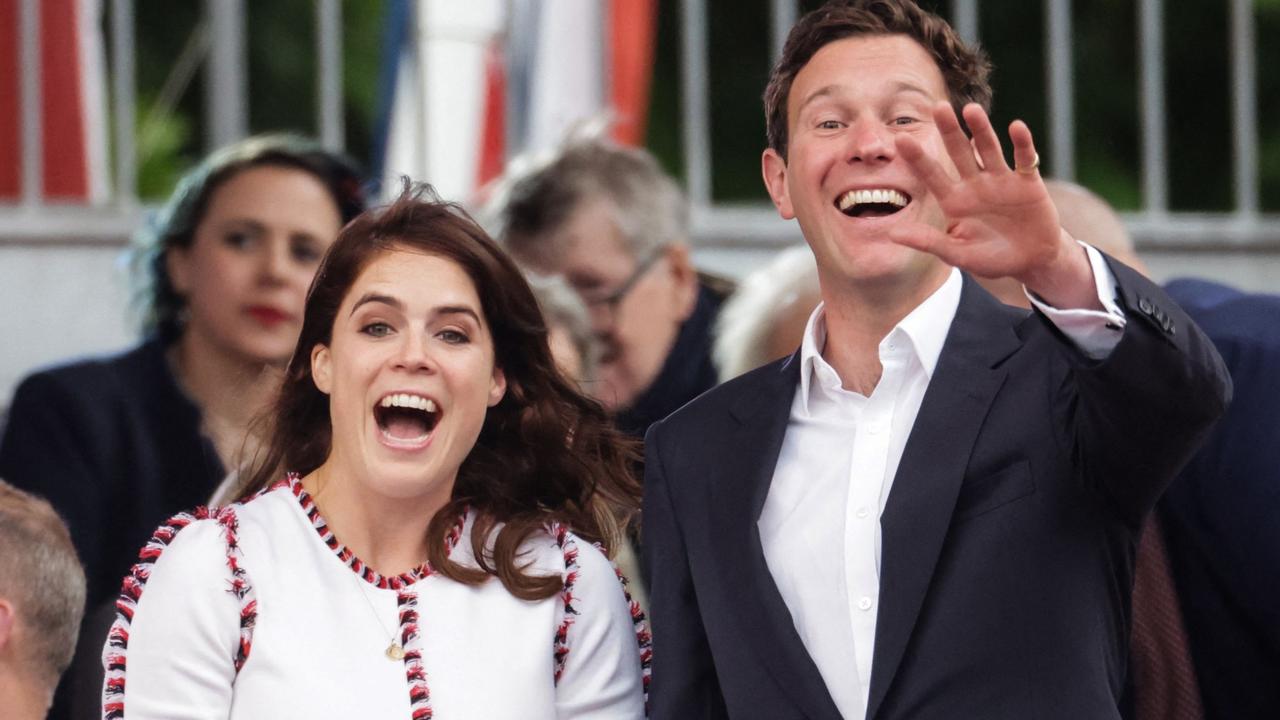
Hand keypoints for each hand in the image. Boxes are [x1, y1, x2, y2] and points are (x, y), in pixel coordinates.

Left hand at [890, 102, 1100, 309]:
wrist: (1031, 262)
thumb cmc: (991, 259)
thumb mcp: (958, 254)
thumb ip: (929, 242)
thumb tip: (892, 234)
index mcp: (954, 201)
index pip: (931, 175)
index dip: (917, 158)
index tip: (899, 139)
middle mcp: (975, 185)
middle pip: (959, 152)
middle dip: (949, 131)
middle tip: (938, 107)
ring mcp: (1001, 180)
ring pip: (988, 149)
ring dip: (981, 130)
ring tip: (971, 110)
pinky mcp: (1028, 182)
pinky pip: (1024, 159)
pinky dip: (1022, 144)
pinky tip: (1016, 127)